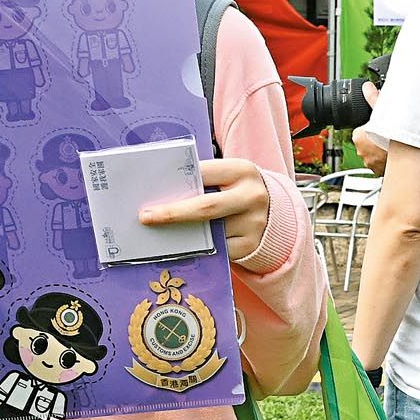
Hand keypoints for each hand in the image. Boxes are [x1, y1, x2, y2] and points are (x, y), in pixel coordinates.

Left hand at [143, 157, 277, 269]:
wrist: (274, 213)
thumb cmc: (236, 192)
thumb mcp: (228, 178)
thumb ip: (204, 182)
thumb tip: (164, 195)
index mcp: (242, 170)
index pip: (204, 173)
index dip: (178, 181)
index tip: (152, 190)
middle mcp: (251, 196)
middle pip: (205, 207)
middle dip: (172, 213)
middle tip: (146, 217)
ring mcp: (253, 223)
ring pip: (208, 232)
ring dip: (182, 234)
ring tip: (160, 233)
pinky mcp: (249, 245)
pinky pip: (216, 249)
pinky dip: (198, 247)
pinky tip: (185, 245)